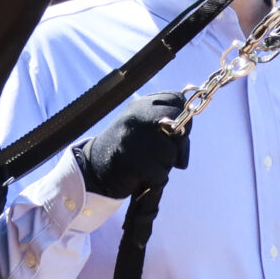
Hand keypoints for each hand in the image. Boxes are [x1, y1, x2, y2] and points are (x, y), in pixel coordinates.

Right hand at [74, 92, 191, 198]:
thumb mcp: (142, 126)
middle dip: (178, 142)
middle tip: (165, 150)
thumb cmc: (128, 147)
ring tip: (148, 162)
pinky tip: (143, 174)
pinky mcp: (131, 162)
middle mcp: (136, 117)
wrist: (95, 166)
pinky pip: (162, 174)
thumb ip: (166, 125)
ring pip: (171, 153)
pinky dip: (157, 179)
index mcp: (140, 105)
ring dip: (165, 164)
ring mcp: (132, 138)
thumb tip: (184, 142)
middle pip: (179, 125)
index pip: (176, 99)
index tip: (175, 129)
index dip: (182, 116)